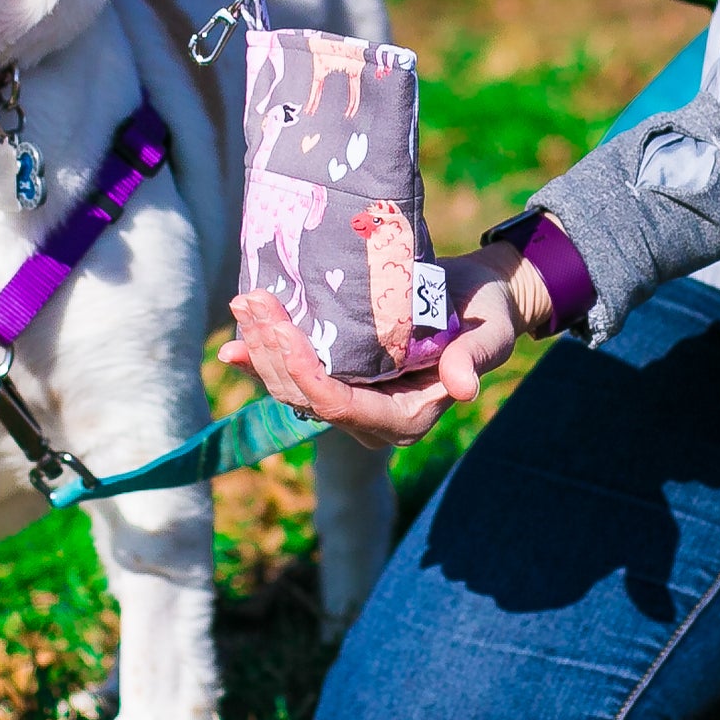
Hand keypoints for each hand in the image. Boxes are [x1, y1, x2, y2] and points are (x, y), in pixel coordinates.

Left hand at [219, 242, 552, 448]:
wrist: (480, 302)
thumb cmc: (488, 317)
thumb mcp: (488, 336)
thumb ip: (471, 361)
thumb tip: (462, 389)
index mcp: (404, 418)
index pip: (341, 407)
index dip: (306, 376)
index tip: (282, 335)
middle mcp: (370, 417)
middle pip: (306, 397)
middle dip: (272, 353)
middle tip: (252, 302)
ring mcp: (352, 398)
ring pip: (292, 388)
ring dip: (261, 349)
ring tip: (243, 305)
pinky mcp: (341, 375)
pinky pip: (294, 377)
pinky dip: (262, 361)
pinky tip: (231, 348)